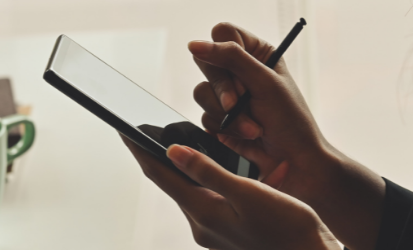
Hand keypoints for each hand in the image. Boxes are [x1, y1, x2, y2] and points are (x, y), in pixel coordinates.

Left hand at [121, 135, 340, 249]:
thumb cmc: (288, 227)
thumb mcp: (248, 193)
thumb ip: (209, 171)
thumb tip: (173, 151)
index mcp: (203, 213)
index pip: (160, 175)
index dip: (140, 150)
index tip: (123, 128)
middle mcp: (202, 226)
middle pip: (171, 184)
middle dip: (158, 158)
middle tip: (143, 133)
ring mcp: (215, 233)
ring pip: (192, 192)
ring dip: (186, 170)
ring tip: (177, 147)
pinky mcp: (229, 235)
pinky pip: (211, 201)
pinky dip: (210, 183)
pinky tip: (222, 172)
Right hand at [190, 23, 384, 249]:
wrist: (296, 165)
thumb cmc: (291, 122)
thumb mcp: (265, 83)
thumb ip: (231, 59)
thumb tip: (195, 45)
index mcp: (258, 53)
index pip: (223, 34)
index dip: (224, 54)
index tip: (239, 76)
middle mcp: (241, 72)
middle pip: (206, 63)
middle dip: (224, 90)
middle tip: (238, 104)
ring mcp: (228, 97)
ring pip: (202, 93)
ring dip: (227, 115)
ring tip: (253, 128)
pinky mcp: (220, 121)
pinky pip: (204, 117)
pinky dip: (224, 129)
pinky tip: (246, 137)